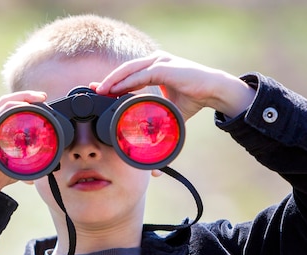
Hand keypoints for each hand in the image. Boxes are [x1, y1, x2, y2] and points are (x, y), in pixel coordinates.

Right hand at [0, 91, 46, 190]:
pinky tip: (27, 106)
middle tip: (43, 96)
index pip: (6, 108)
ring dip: (24, 97)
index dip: (22, 101)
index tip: (39, 101)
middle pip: (5, 101)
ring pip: (5, 102)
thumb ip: (23, 159)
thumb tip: (42, 167)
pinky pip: (3, 110)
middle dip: (26, 96)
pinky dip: (16, 105)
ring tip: (39, 98)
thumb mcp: (13, 161)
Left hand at [91, 51, 254, 119]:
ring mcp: (159, 62)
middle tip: (93, 91)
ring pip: (129, 69)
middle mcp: (155, 62)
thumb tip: (150, 141)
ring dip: (113, 80)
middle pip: (125, 70)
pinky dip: (127, 82)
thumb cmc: (194, 98)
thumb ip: (157, 120)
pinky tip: (116, 89)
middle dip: (108, 81)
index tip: (99, 92)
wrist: (214, 91)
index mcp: (155, 68)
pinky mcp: (164, 67)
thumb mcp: (169, 111)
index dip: (113, 83)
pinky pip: (141, 74)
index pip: (129, 74)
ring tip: (100, 91)